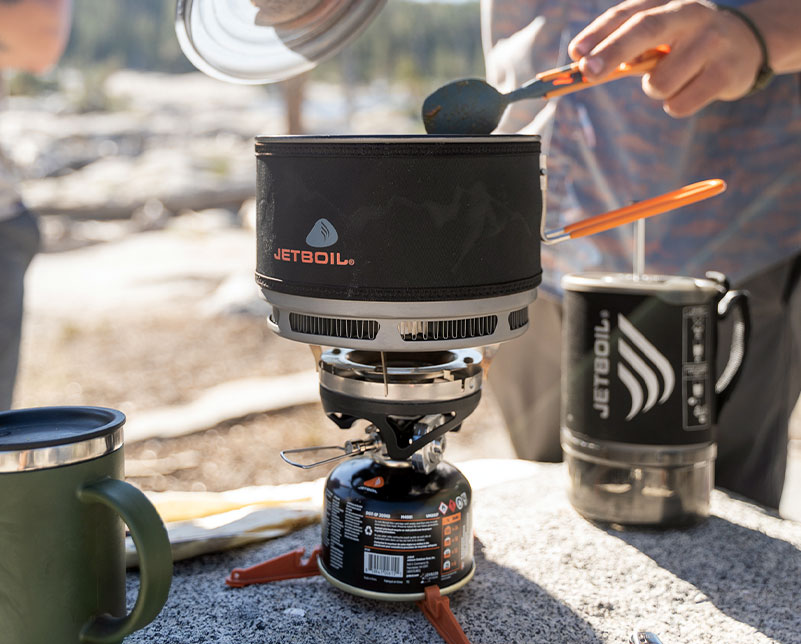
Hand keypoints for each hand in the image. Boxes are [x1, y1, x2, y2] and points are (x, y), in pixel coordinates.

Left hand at [568, 0, 762, 116]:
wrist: (749, 42)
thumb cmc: (686, 43)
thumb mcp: (658, 37)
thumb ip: (623, 50)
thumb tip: (583, 70)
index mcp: (667, 3)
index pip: (627, 14)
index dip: (599, 33)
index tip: (576, 53)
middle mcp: (690, 15)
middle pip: (644, 30)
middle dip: (612, 51)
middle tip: (588, 71)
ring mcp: (711, 42)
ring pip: (659, 82)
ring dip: (655, 89)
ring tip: (675, 78)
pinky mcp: (726, 72)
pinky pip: (679, 104)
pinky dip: (676, 104)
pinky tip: (693, 88)